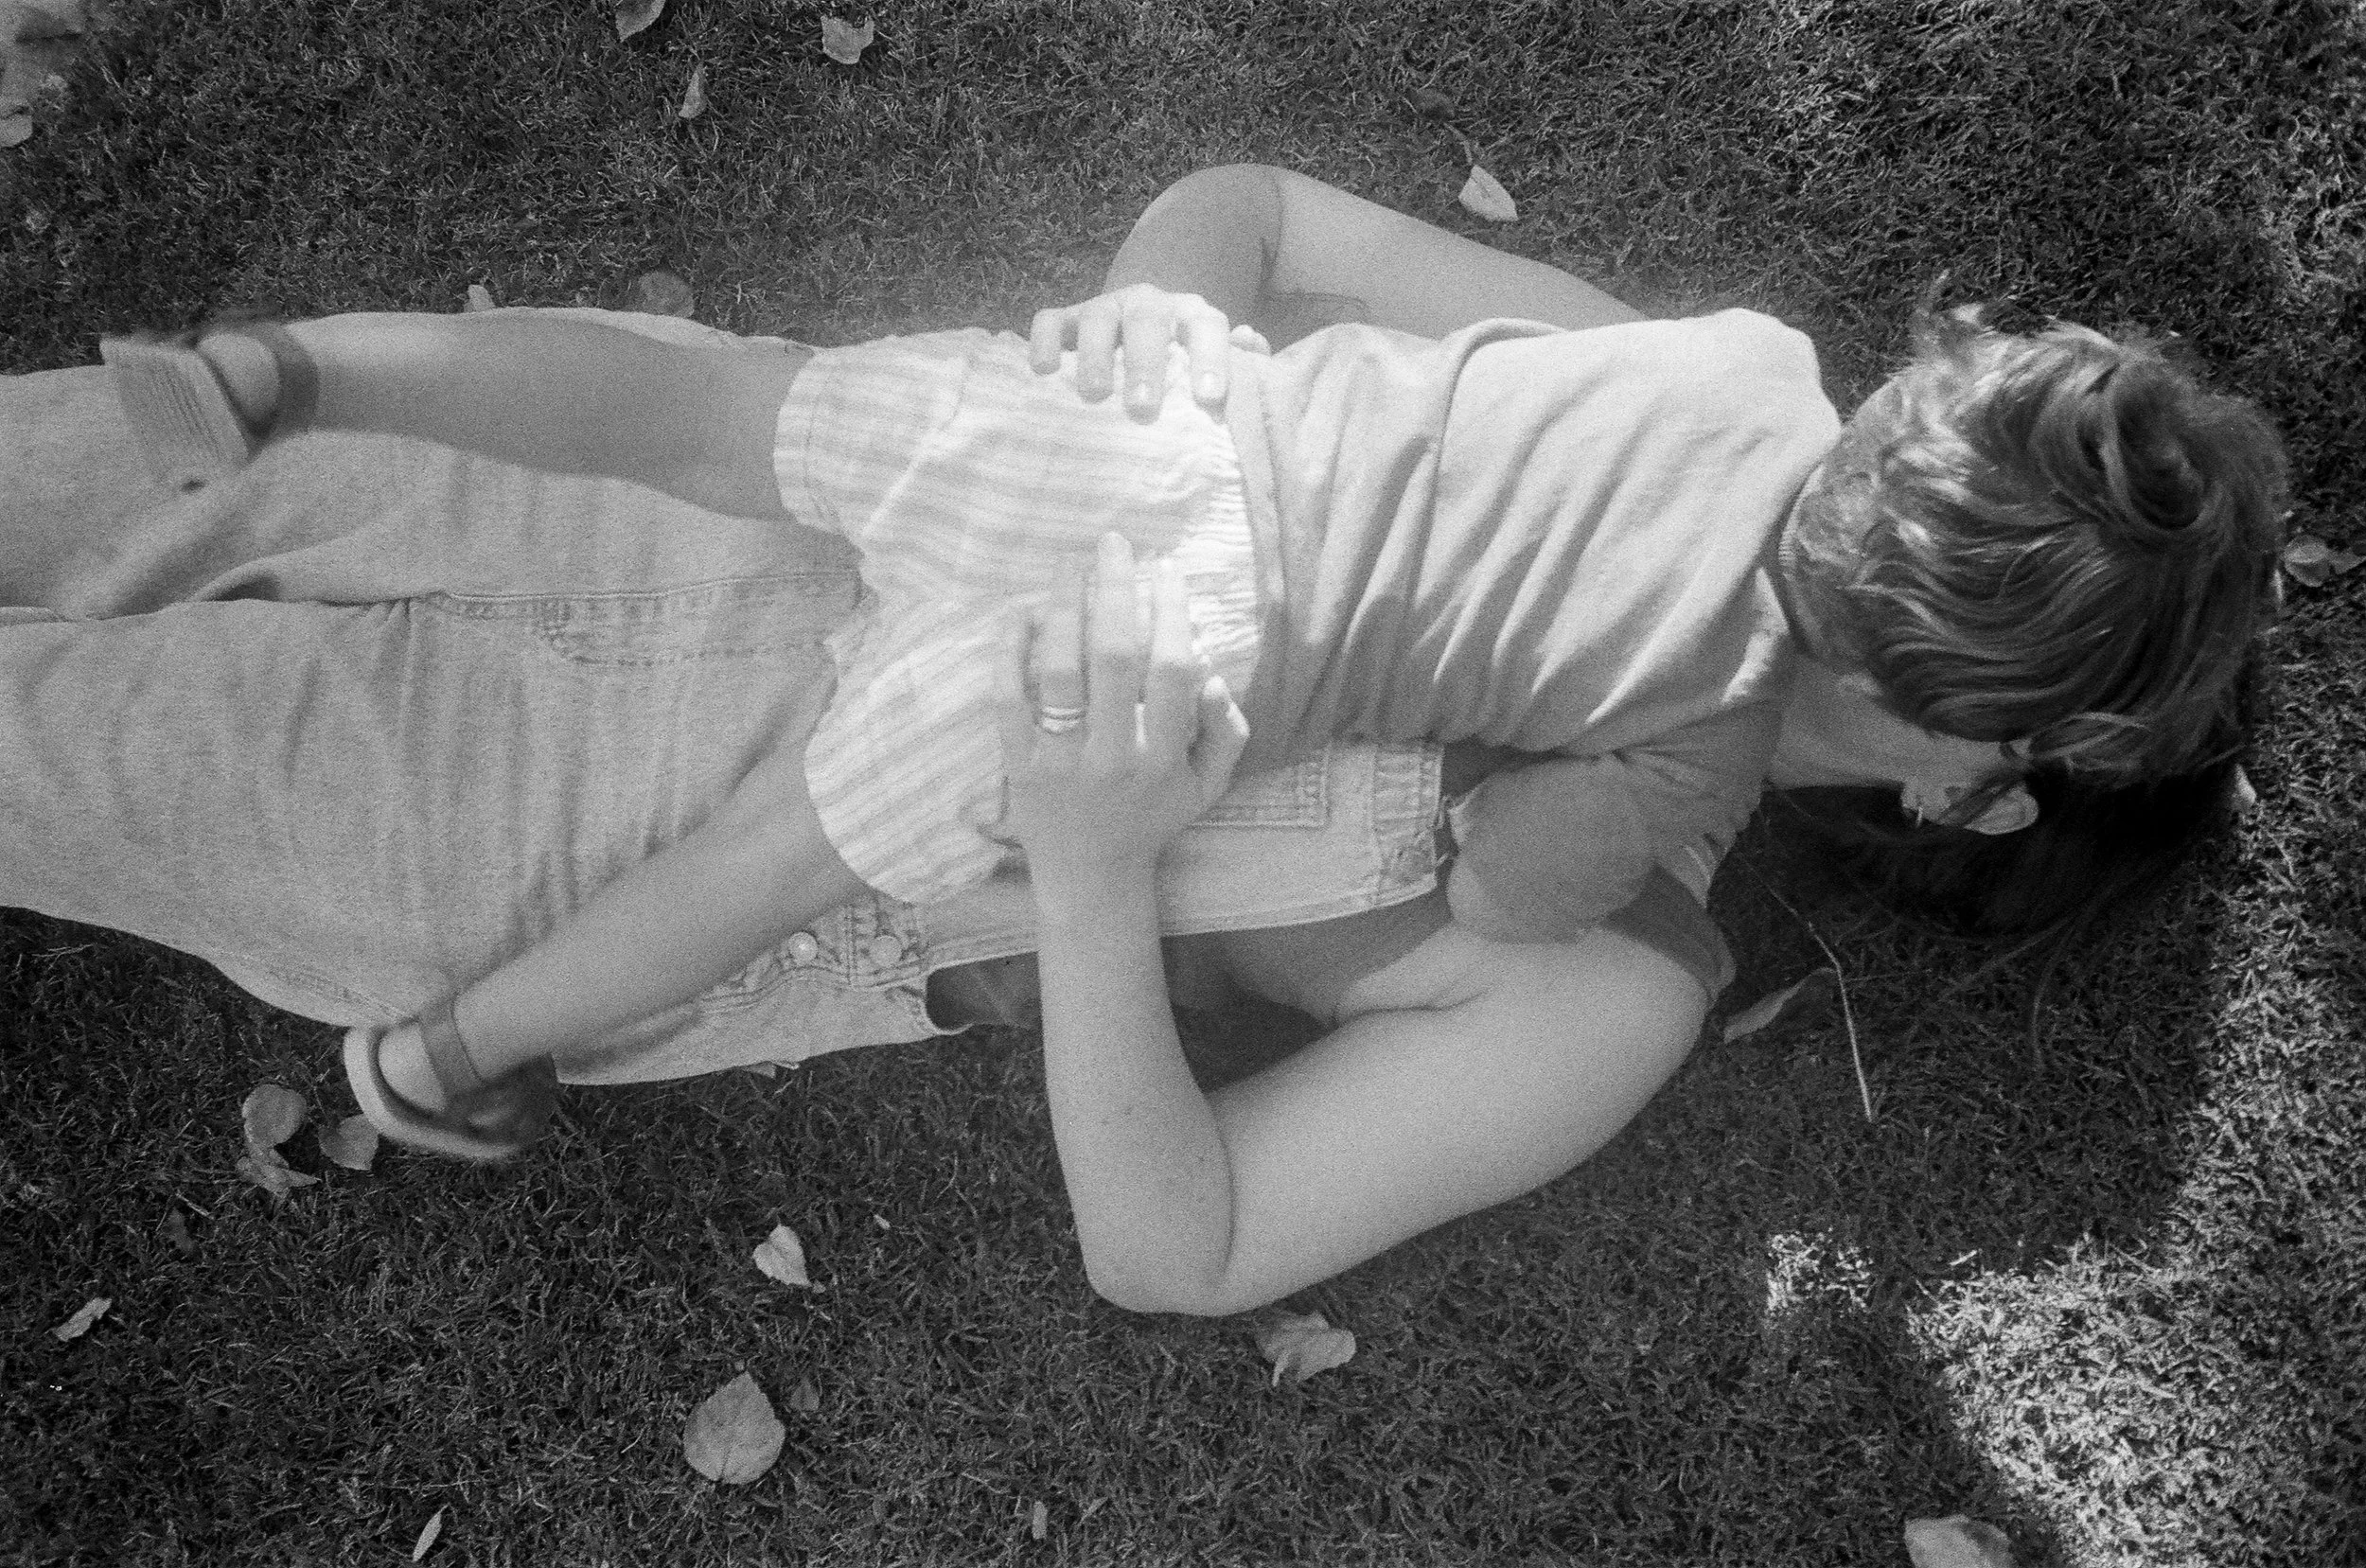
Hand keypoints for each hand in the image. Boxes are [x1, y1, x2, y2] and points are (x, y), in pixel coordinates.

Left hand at [990, 533, 1250, 880]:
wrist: (1092, 877)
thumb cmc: (1154, 816)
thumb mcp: (1208, 785)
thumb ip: (1226, 732)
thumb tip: (1215, 676)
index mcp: (1164, 757)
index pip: (1172, 669)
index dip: (1171, 611)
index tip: (1167, 570)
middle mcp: (1112, 757)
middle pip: (1114, 655)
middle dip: (1115, 589)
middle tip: (1114, 543)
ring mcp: (1060, 762)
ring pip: (1059, 670)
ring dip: (1064, 607)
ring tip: (1069, 564)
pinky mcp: (1017, 766)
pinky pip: (1007, 699)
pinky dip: (1011, 651)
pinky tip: (1022, 613)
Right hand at [1028, 283, 1238, 417]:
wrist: (1131, 339)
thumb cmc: (1179, 368)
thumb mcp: (1211, 364)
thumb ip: (1240, 361)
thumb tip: (1252, 342)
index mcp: (1189, 314)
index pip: (1206, 326)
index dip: (1211, 358)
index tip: (1210, 399)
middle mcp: (1147, 303)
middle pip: (1148, 321)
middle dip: (1145, 364)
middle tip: (1143, 409)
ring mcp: (1103, 309)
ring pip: (1097, 318)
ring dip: (1095, 355)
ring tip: (1094, 395)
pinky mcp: (1064, 319)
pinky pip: (1049, 321)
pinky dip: (1044, 342)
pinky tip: (1042, 371)